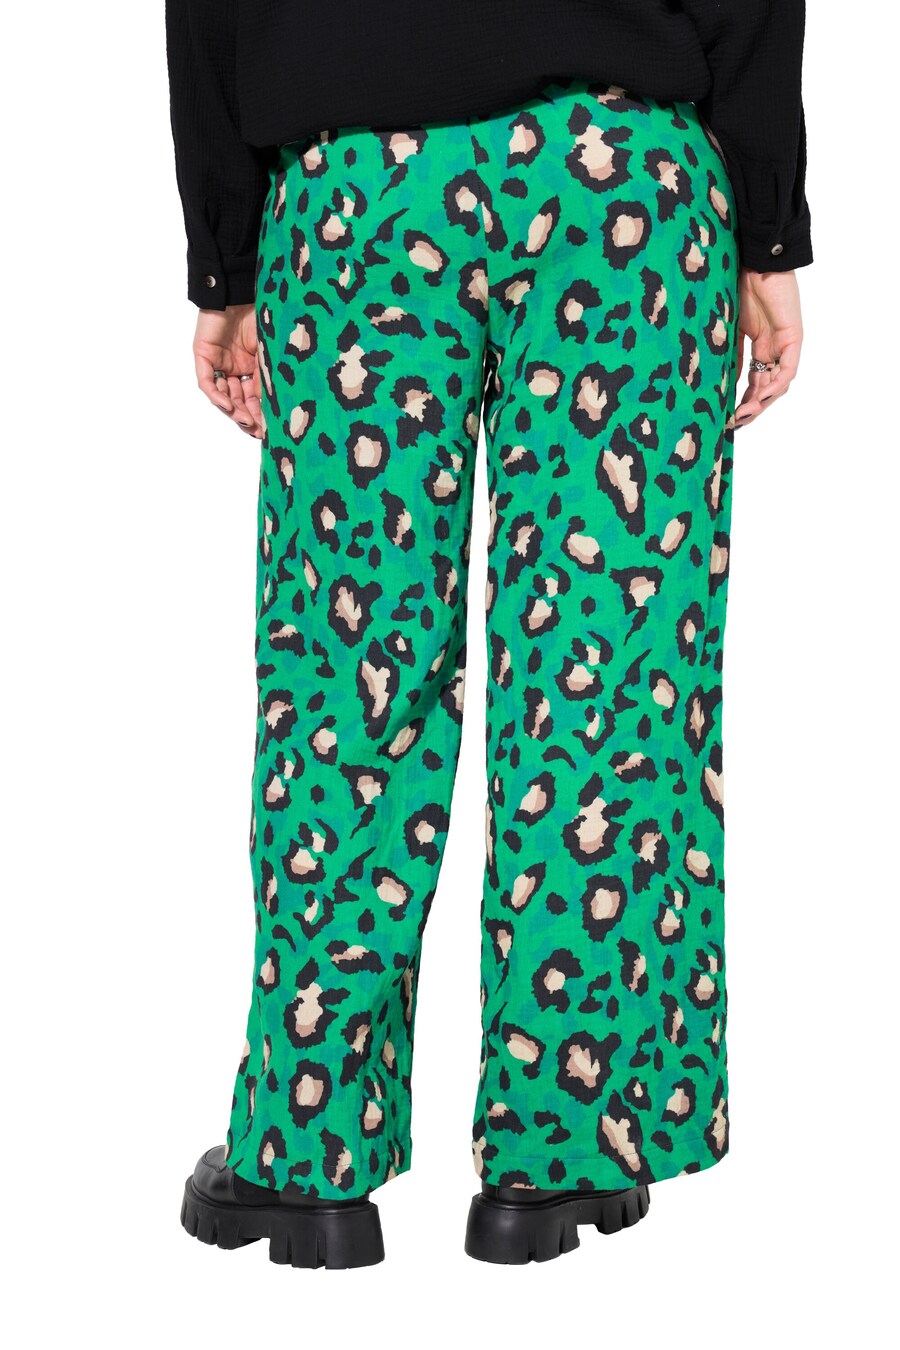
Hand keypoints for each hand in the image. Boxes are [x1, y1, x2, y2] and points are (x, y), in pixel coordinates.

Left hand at [194, 305, 263, 438]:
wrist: (242, 289)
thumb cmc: (263, 314)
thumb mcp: (270, 353)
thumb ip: (267, 377)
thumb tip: (272, 407)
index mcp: (251, 367)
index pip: (254, 397)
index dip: (260, 414)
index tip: (270, 430)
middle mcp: (233, 368)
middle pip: (237, 401)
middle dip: (247, 417)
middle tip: (256, 431)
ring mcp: (218, 363)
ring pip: (222, 396)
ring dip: (233, 411)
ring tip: (245, 422)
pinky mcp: (203, 356)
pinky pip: (207, 382)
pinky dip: (216, 396)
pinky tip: (228, 406)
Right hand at [734, 269, 802, 428]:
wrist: (752, 260)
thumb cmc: (735, 286)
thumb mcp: (727, 329)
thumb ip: (728, 355)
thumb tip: (720, 384)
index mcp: (758, 344)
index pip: (753, 380)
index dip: (741, 400)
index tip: (726, 416)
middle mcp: (773, 347)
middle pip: (765, 386)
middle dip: (751, 407)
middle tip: (734, 423)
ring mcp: (784, 342)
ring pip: (777, 383)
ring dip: (761, 402)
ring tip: (743, 415)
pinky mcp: (793, 336)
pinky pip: (787, 369)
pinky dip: (774, 386)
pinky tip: (760, 399)